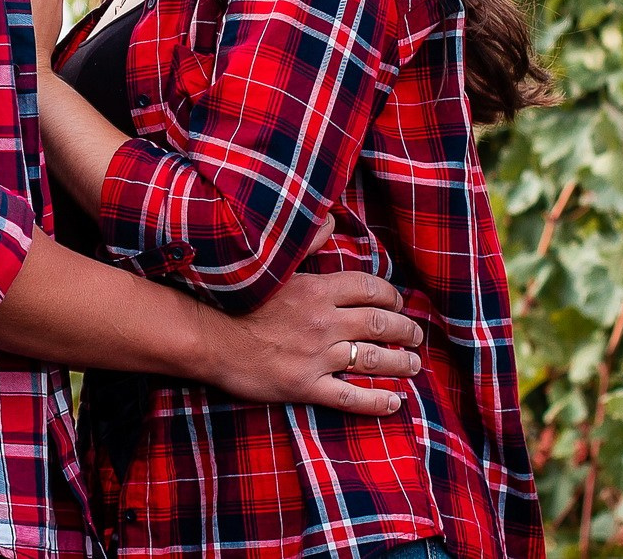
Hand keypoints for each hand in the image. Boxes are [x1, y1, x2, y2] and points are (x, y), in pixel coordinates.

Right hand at [196, 234, 423, 414]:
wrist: (205, 336)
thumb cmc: (234, 297)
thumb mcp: (271, 261)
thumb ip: (305, 240)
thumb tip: (331, 219)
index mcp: (317, 290)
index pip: (369, 289)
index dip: (390, 296)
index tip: (399, 302)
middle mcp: (323, 322)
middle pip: (379, 324)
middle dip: (405, 330)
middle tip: (416, 336)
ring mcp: (316, 357)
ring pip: (373, 359)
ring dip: (401, 362)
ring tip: (415, 365)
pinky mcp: (304, 386)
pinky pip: (350, 396)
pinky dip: (376, 401)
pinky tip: (394, 402)